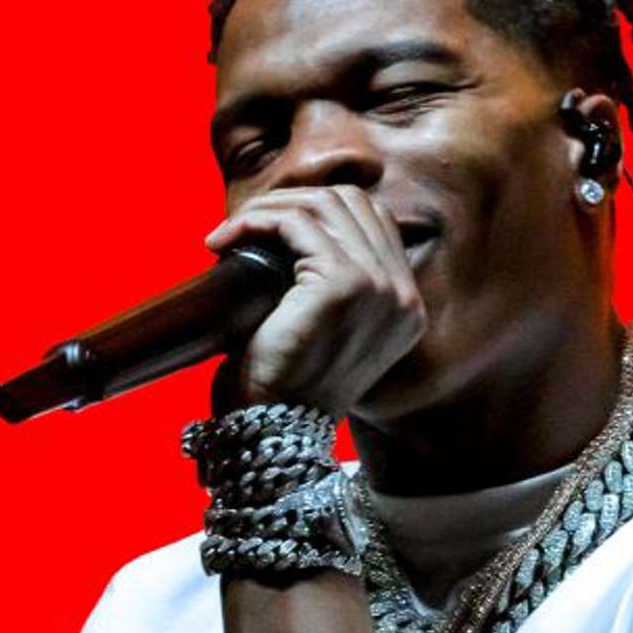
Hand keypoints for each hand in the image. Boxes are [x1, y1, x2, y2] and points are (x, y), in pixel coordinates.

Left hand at [205, 186, 425, 418]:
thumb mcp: (322, 328)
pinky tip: (226, 240)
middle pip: (352, 202)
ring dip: (268, 209)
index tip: (270, 230)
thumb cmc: (284, 384)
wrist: (271, 430)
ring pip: (323, 204)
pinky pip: (296, 222)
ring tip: (231, 233)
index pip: (373, 221)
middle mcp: (403, 295)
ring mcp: (380, 287)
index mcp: (406, 306)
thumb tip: (292, 224)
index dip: (319, 211)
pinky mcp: (344, 285)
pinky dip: (255, 221)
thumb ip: (331, 283)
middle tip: (244, 226)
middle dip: (291, 202)